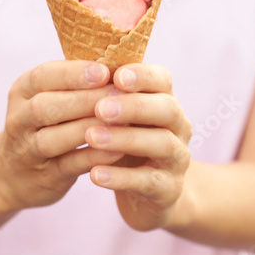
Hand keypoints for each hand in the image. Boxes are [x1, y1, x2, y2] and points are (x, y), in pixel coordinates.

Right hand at [0, 61, 124, 213]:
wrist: (14, 173)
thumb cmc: (47, 123)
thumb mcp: (49, 96)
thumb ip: (77, 80)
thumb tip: (121, 60)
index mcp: (23, 91)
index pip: (42, 77)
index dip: (73, 73)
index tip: (104, 71)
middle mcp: (20, 119)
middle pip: (45, 107)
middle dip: (84, 99)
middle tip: (120, 94)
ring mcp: (29, 150)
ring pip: (53, 139)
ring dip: (88, 128)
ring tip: (121, 120)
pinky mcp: (45, 176)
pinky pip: (69, 166)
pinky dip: (93, 157)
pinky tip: (118, 149)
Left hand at [84, 63, 191, 230]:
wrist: (148, 196)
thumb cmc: (125, 144)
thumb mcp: (119, 116)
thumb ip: (104, 92)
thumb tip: (76, 58)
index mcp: (164, 101)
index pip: (162, 79)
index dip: (141, 75)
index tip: (115, 76)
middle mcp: (178, 127)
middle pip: (166, 109)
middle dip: (133, 106)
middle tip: (100, 107)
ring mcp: (177, 159)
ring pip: (162, 143)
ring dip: (125, 138)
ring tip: (92, 137)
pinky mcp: (169, 190)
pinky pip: (149, 182)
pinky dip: (121, 178)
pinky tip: (94, 174)